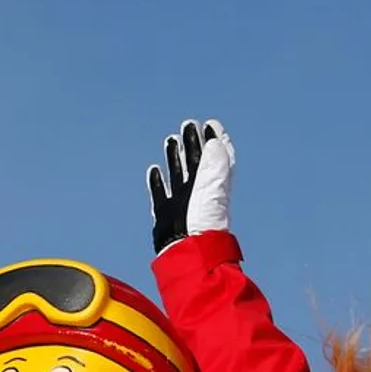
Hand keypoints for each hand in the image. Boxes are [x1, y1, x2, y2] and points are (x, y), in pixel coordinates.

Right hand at [146, 118, 234, 254]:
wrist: (187, 247)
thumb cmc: (203, 219)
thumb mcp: (213, 185)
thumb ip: (214, 162)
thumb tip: (214, 141)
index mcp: (212, 183)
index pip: (215, 156)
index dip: (214, 140)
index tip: (210, 124)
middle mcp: (198, 191)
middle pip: (195, 162)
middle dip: (192, 143)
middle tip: (188, 125)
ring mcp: (182, 202)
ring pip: (178, 173)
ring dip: (174, 157)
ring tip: (170, 139)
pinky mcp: (167, 213)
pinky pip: (160, 193)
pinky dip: (158, 181)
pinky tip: (154, 170)